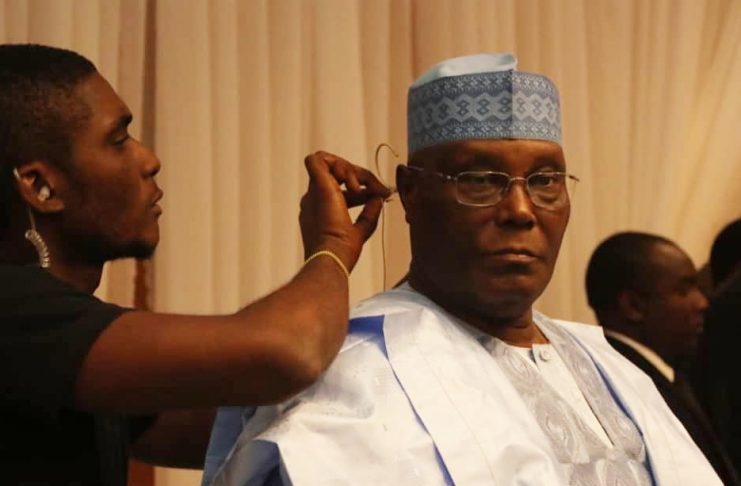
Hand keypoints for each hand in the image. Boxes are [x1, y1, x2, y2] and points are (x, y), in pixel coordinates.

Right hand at [300, 151, 390, 271]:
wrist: (333, 253)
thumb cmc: (343, 249)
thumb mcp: (363, 228)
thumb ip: (369, 213)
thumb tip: (378, 199)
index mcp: (321, 210)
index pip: (339, 188)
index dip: (361, 187)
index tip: (378, 194)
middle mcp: (314, 198)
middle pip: (337, 173)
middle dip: (361, 176)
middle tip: (378, 189)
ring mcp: (314, 191)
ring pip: (329, 164)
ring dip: (351, 171)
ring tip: (361, 189)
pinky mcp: (316, 183)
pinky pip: (321, 159)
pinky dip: (339, 164)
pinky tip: (350, 183)